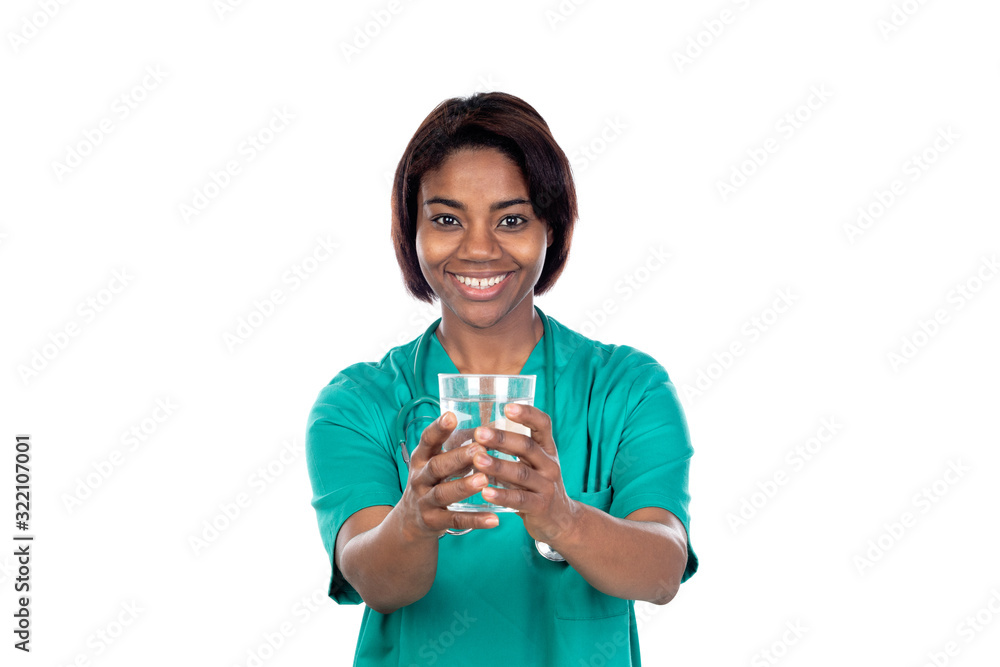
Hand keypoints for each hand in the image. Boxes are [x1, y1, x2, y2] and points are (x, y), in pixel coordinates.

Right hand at [398, 411, 499, 539]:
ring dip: (463, 486)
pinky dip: (474, 520)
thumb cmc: (432, 482)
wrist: (409, 521)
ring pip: (443, 493)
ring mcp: (424, 501)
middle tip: (479, 450)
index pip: (427, 441)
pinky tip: (494, 519)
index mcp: (421, 459)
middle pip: (436, 466)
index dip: (438, 429)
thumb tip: (490, 428)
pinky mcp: (433, 522)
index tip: (451, 416)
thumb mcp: (435, 463)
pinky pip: (455, 520)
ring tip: (484, 480)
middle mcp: (420, 478)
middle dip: (457, 458)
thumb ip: (456, 449)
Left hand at [469, 404, 579, 544]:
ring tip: (476, 460)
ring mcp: (547, 486)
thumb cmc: (537, 486)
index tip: (507, 407)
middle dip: (502, 438)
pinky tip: (485, 492)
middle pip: (527, 446)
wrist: (562, 520)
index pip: (543, 424)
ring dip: (498, 465)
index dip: (527, 414)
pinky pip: (520, 499)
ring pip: (521, 473)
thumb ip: (514, 450)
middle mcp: (549, 464)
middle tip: (479, 433)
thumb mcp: (533, 464)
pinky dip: (502, 495)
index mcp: (547, 449)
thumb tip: (478, 432)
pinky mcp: (541, 507)